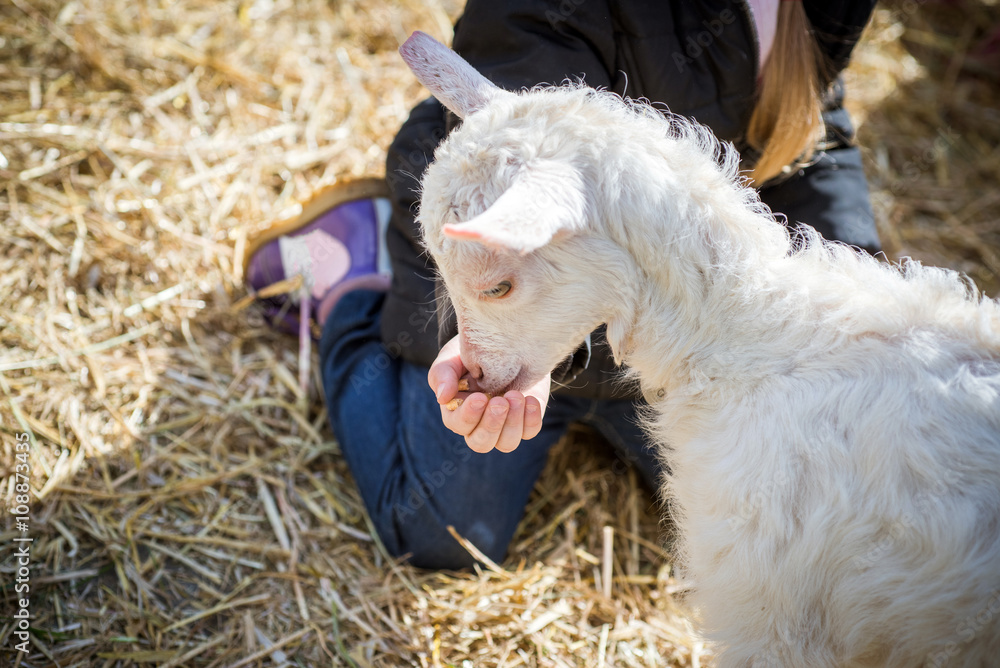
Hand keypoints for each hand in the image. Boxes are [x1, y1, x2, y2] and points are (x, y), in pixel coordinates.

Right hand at [428, 335, 549, 452]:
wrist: (501, 344)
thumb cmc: (469, 354)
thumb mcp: (451, 359)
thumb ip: (443, 375)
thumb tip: (442, 397)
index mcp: (457, 412)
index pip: (459, 425)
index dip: (469, 416)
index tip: (480, 397)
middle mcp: (479, 425)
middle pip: (482, 443)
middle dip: (492, 424)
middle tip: (500, 401)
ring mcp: (504, 425)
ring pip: (506, 443)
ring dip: (512, 423)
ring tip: (516, 397)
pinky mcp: (525, 420)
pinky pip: (529, 431)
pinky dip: (531, 419)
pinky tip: (530, 400)